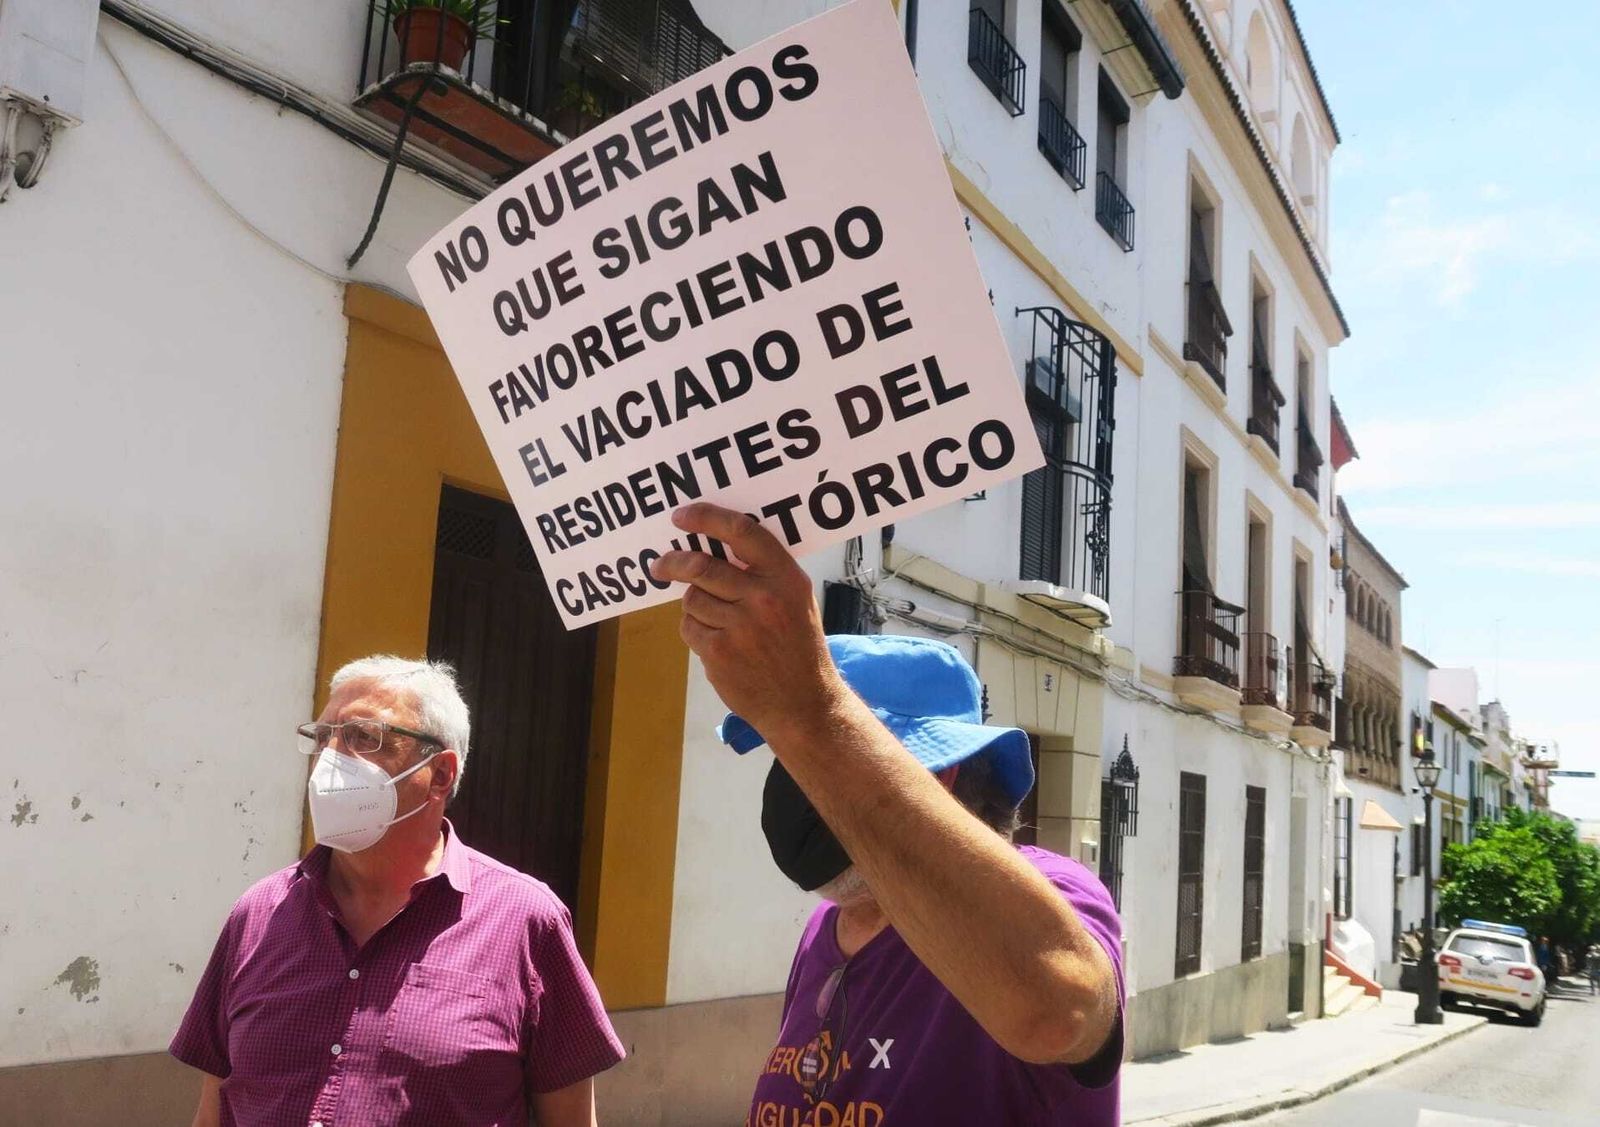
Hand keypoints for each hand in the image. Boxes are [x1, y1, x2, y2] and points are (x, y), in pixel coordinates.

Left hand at [649, 503, 843, 736]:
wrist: (803, 704)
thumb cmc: (798, 647)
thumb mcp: (796, 601)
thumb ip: (763, 573)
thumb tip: (715, 546)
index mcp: (786, 578)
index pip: (742, 532)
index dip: (707, 518)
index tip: (682, 516)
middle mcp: (763, 598)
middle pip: (701, 565)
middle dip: (673, 563)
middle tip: (660, 565)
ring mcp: (740, 626)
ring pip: (691, 598)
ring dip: (694, 604)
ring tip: (712, 618)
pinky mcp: (719, 652)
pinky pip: (689, 627)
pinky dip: (694, 630)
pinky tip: (715, 641)